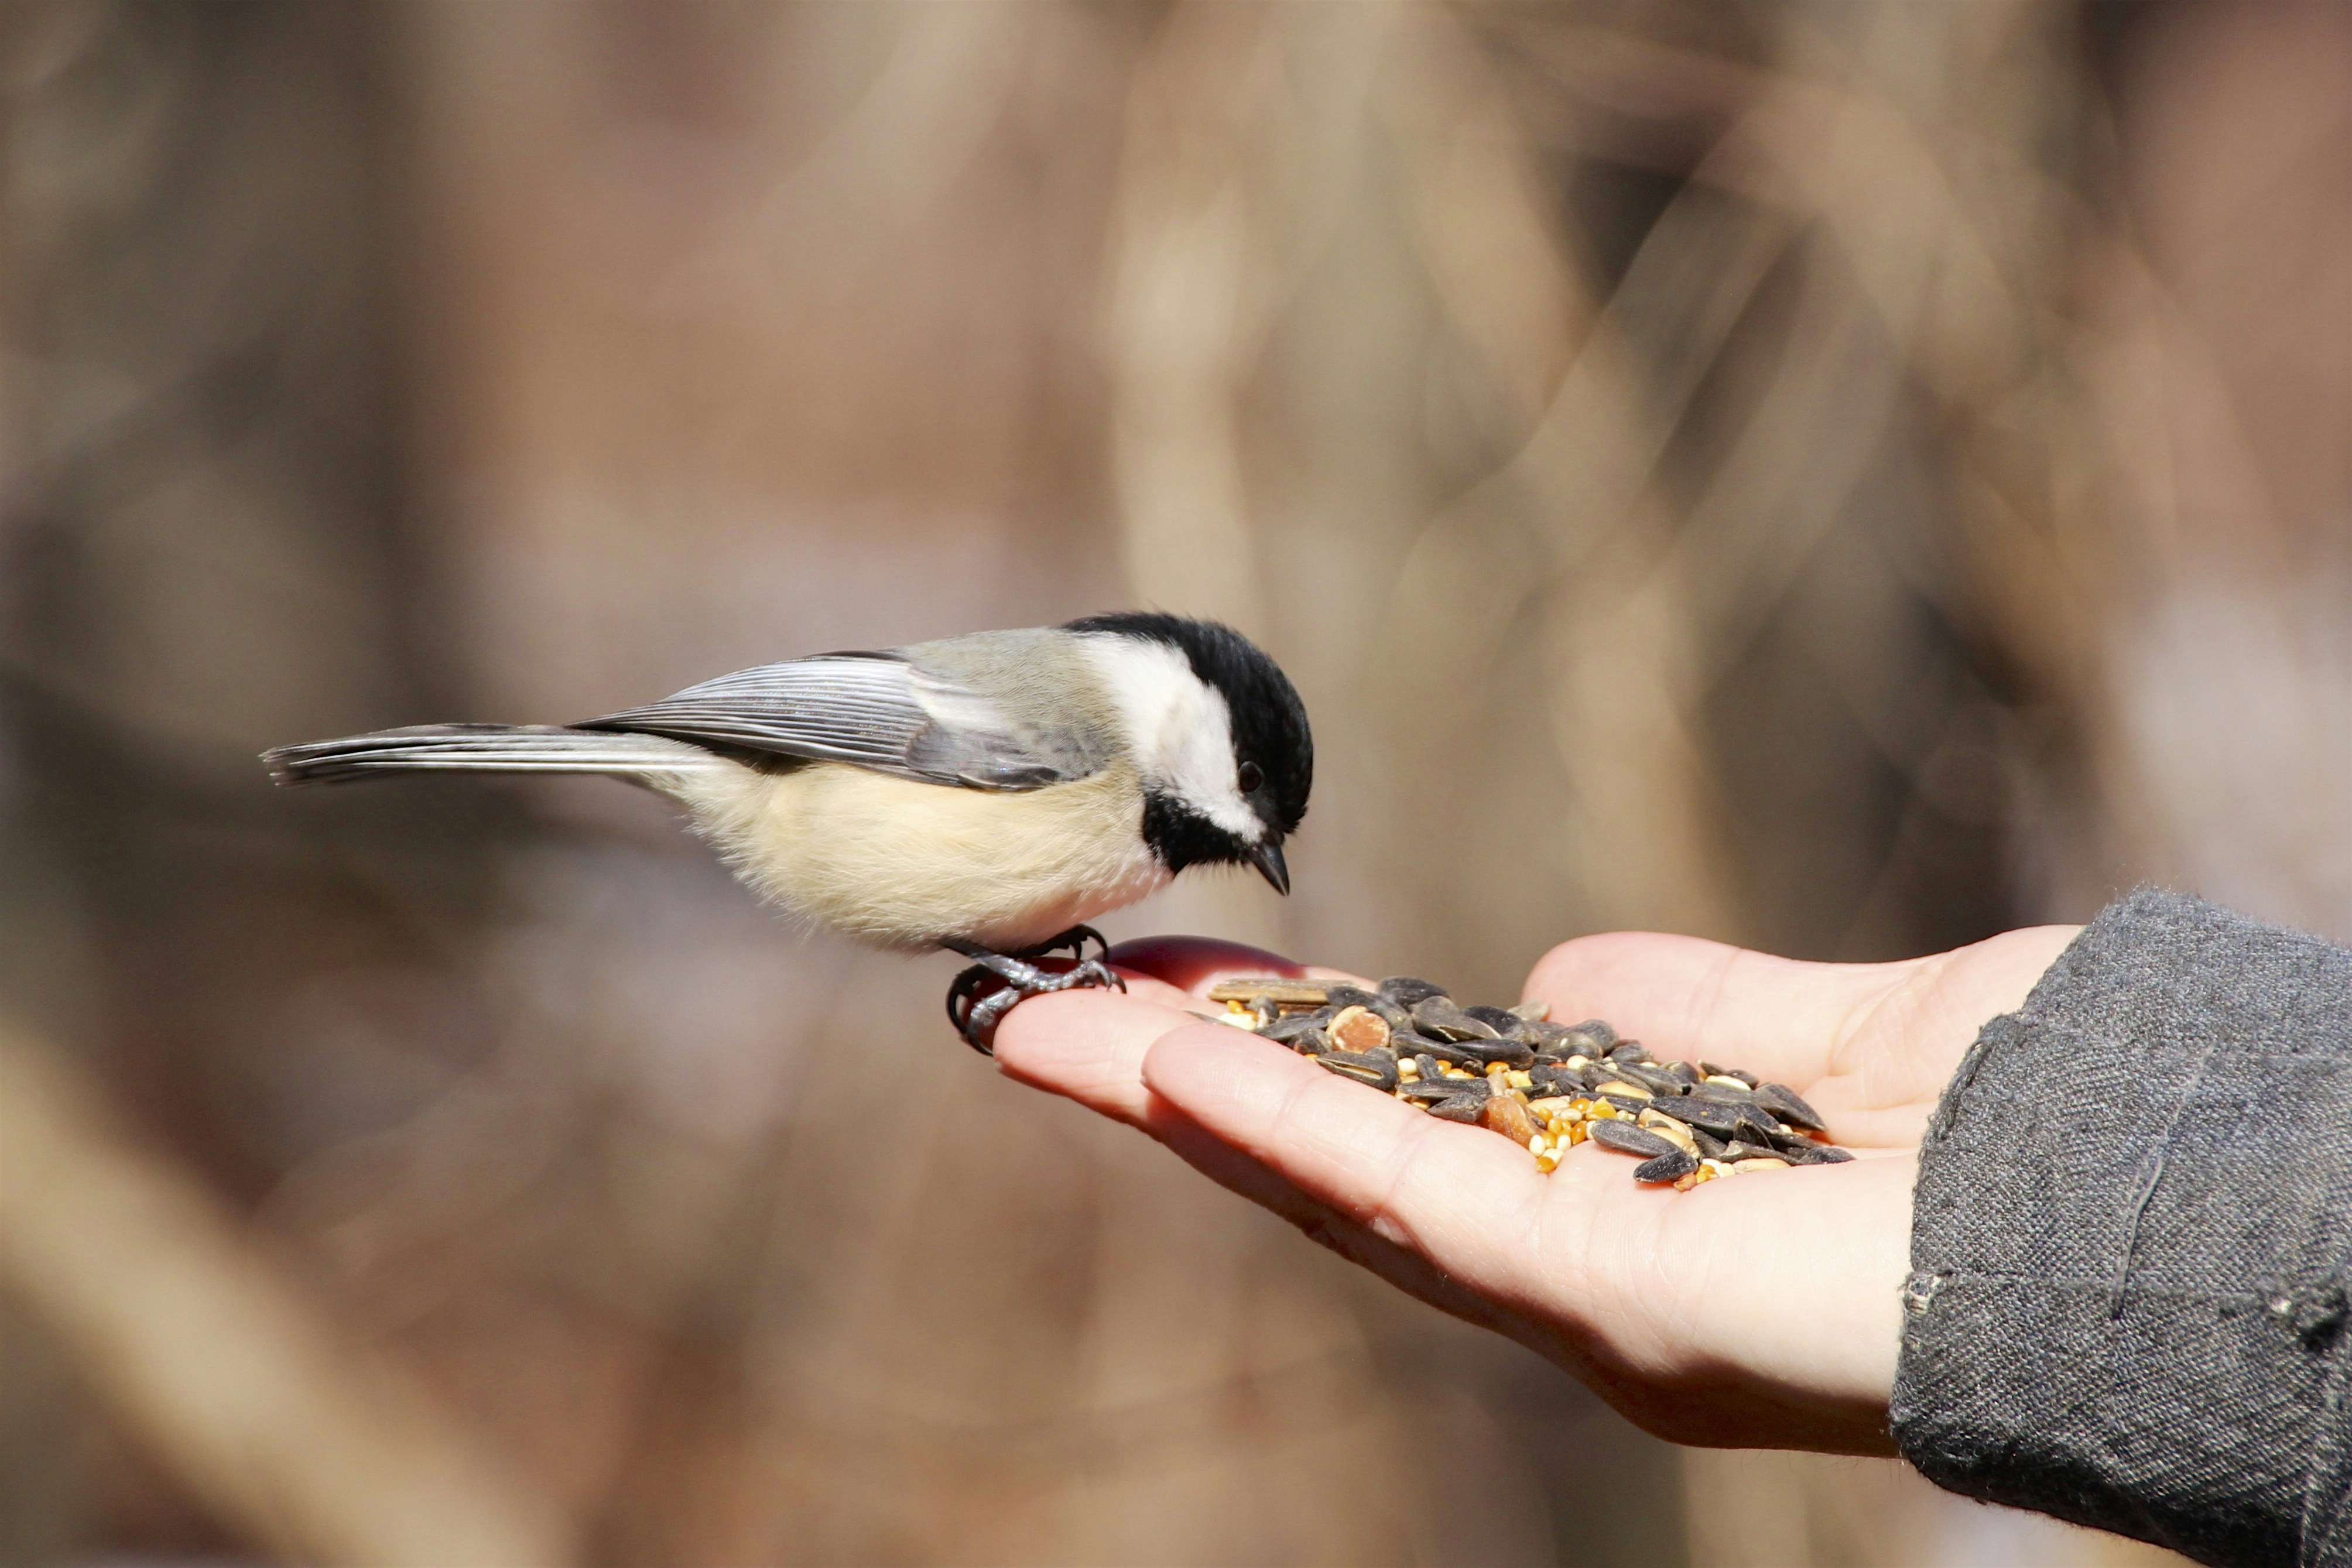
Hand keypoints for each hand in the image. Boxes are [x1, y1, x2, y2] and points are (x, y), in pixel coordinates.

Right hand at [992, 925, 2077, 1454]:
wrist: (2140, 1212)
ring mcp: (1573, 1287)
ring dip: (1183, 1100)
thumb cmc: (2025, 1131)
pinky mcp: (1594, 1291)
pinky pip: (1409, 1203)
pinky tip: (1176, 1065)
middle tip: (1032, 1008)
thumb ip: (1690, 1009)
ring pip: (1332, 1183)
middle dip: (1179, 1083)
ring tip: (1046, 1028)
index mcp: (1618, 1203)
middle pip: (1332, 1161)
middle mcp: (1572, 1264)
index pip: (1405, 1120)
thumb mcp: (1826, 1034)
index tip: (1173, 979)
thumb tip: (1560, 983)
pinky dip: (1283, 1129)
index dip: (1280, 1052)